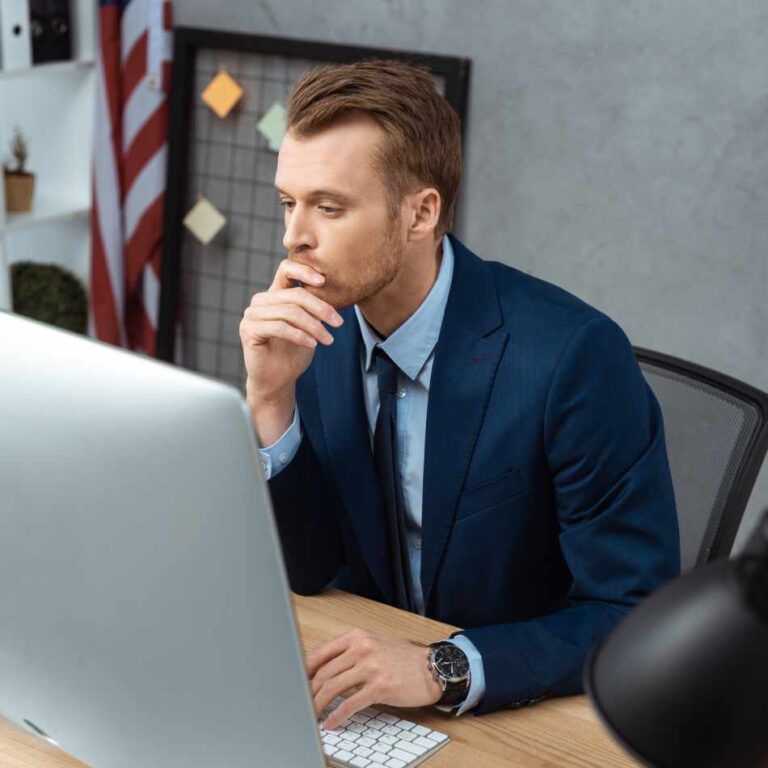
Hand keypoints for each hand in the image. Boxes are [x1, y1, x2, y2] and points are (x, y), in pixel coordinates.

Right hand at [239, 258, 342, 443]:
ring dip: (314, 326)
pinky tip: (313, 344)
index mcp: (274, 294)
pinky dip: (300, 335)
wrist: (278, 380)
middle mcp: (260, 301)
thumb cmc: (294, 353)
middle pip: (294, 295)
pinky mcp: (249, 331)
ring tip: (329, 339)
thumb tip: (338, 291)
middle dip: (321, 309)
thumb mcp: (309, 326)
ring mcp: (252, 315)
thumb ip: (315, 308)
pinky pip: (280, 327)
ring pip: (289, 312)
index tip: (324, 281)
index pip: (286, 269)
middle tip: (338, 323)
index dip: (304, 271)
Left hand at [307, 628, 443, 730]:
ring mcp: (371, 667)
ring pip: (332, 688)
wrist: (431, 668)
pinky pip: (350, 704)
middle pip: (323, 673)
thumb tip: (321, 670)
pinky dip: (336, 716)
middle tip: (300, 704)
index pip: (320, 654)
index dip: (303, 671)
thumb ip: (348, 653)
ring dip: (317, 705)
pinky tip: (331, 722)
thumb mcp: (373, 645)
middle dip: (308, 692)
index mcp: (357, 637)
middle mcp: (362, 648)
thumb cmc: (401, 659)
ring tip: (311, 715)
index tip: (294, 684)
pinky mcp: (380, 687)